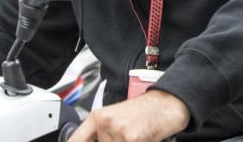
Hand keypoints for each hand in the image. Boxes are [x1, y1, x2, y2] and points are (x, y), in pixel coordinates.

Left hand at [68, 89, 190, 141]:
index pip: (76, 140)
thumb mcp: (117, 120)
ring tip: (136, 137)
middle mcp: (104, 122)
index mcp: (97, 117)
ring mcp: (117, 130)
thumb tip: (89, 141)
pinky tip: (144, 138)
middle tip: (128, 136)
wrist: (166, 104)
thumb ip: (102, 134)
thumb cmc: (144, 113)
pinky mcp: (131, 138)